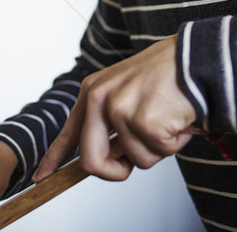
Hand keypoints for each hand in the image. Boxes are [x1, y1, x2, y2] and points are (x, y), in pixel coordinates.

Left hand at [32, 34, 195, 181]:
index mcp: (92, 91)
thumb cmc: (166, 75)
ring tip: (167, 118)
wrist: (195, 58)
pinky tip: (177, 117)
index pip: (68, 134)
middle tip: (131, 164)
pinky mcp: (144, 121)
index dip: (53, 160)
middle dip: (114, 172)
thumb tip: (107, 158)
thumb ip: (110, 121)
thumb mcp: (125, 91)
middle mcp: (99, 99)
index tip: (42, 178)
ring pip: (137, 160)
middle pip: (92, 162)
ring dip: (158, 147)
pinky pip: (159, 153)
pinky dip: (175, 142)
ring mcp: (120, 110)